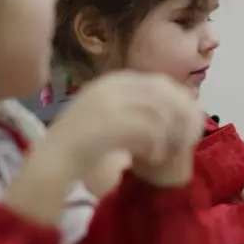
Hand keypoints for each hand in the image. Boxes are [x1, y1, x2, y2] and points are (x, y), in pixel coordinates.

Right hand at [46, 72, 203, 185]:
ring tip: (168, 153)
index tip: (190, 121)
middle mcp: (111, 86)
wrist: (54, 162)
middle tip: (187, 138)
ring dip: (169, 133)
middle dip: (180, 115)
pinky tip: (154, 158)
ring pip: (159, 110)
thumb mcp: (111, 116)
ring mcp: (109, 101)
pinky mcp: (109, 122)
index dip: (179, 101)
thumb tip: (176, 108)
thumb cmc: (83, 144)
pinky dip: (157, 144)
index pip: (159, 82)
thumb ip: (136, 107)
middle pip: (163, 92)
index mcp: (112, 81)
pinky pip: (148, 128)